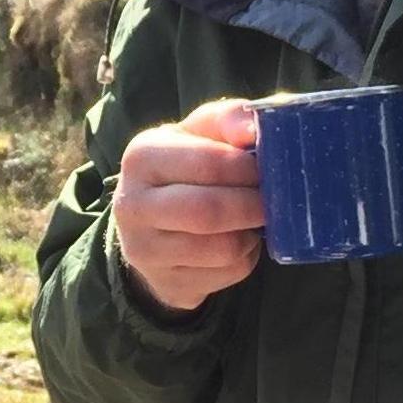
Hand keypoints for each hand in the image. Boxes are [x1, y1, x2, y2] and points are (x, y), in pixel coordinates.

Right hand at [111, 98, 263, 315]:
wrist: (149, 226)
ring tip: (251, 219)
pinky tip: (237, 242)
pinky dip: (246, 257)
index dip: (247, 168)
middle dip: (252, 205)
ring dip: (251, 233)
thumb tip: (252, 126)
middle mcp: (132, 204)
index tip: (266, 168)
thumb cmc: (183, 169)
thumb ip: (226, 120)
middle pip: (210, 211)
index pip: (209, 163)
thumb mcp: (197, 134)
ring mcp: (145, 250)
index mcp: (142, 156)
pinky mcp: (167, 282)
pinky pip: (227, 273)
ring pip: (223, 248)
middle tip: (270, 199)